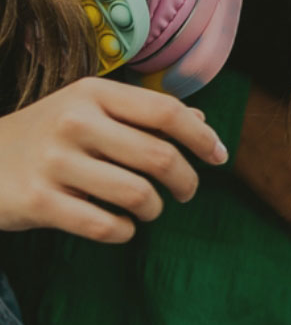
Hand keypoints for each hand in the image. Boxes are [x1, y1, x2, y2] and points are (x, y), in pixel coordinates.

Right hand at [0, 77, 228, 242]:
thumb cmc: (45, 136)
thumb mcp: (88, 111)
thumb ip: (142, 115)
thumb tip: (200, 121)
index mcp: (92, 93)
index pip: (167, 111)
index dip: (202, 137)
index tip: (219, 156)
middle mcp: (74, 121)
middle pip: (160, 156)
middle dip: (186, 181)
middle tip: (184, 192)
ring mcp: (53, 162)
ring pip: (137, 195)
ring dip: (153, 209)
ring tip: (147, 209)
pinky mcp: (38, 201)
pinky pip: (105, 225)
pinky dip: (123, 231)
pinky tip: (120, 226)